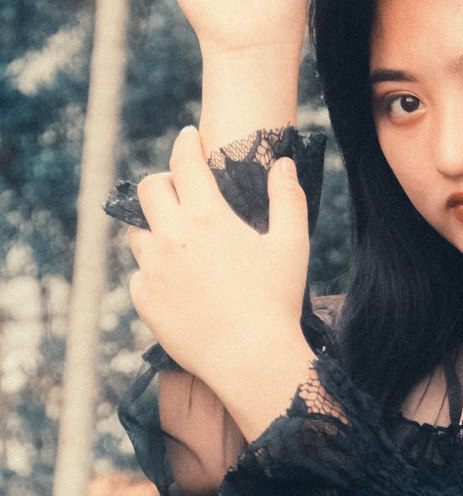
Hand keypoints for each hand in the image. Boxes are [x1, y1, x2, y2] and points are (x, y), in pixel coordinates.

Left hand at [127, 126, 314, 434]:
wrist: (251, 359)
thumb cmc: (277, 301)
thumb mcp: (292, 244)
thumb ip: (288, 198)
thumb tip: (284, 163)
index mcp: (208, 217)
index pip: (184, 163)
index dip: (186, 143)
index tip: (189, 137)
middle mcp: (172, 237)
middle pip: (148, 190)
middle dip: (163, 182)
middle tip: (179, 189)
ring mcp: (152, 270)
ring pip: (137, 232)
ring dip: (155, 227)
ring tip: (177, 238)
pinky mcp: (144, 300)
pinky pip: (139, 275)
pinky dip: (154, 271)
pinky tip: (178, 281)